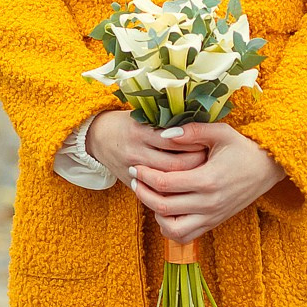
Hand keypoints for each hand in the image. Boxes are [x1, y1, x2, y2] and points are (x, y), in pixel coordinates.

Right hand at [85, 108, 205, 187]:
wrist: (97, 136)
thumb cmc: (128, 123)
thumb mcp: (144, 114)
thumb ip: (166, 121)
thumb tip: (201, 124)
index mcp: (141, 130)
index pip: (175, 140)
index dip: (195, 143)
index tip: (207, 142)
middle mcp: (136, 150)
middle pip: (174, 164)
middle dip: (195, 164)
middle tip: (209, 161)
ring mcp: (132, 168)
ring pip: (166, 181)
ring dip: (184, 180)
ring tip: (200, 174)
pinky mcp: (129, 182)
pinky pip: (154, 191)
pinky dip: (171, 190)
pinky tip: (183, 186)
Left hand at [113, 119, 288, 244]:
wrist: (266, 169)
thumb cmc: (242, 148)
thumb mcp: (220, 132)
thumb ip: (191, 131)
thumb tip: (164, 135)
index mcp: (208, 179)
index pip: (164, 183)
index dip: (144, 175)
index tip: (135, 166)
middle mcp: (209, 203)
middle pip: (163, 207)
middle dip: (142, 193)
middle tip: (134, 179)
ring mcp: (211, 216)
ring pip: (172, 229)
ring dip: (155, 214)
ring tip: (150, 195)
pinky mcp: (214, 223)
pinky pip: (185, 236)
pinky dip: (169, 227)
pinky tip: (166, 209)